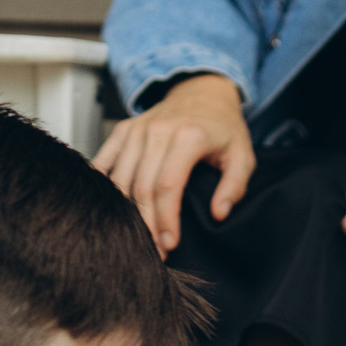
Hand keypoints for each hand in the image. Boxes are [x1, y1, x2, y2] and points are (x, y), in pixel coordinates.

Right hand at [91, 73, 253, 255]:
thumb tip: (219, 214)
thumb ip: (235, 186)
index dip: (166, 218)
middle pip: (141, 186)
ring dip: (123, 212)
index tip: (170, 244)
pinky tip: (106, 211)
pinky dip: (102, 187)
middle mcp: (157, 131)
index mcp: (188, 137)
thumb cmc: (223, 128)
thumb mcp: (243, 155)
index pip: (168, 185)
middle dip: (146, 224)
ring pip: (119, 178)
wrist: (201, 93)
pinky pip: (104, 162)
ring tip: (134, 238)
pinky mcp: (123, 131)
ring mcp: (136, 130)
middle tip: (154, 252)